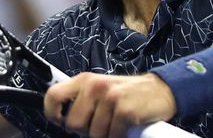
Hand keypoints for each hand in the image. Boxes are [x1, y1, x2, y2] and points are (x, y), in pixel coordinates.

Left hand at [44, 72, 175, 137]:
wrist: (160, 90)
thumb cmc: (127, 94)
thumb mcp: (100, 89)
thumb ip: (81, 99)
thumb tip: (62, 118)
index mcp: (84, 80)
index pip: (53, 96)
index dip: (52, 114)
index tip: (60, 121)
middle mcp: (94, 86)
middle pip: (73, 124)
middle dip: (85, 131)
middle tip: (100, 124)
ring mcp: (110, 98)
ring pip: (93, 134)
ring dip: (105, 135)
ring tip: (115, 124)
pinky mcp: (124, 111)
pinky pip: (112, 136)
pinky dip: (118, 137)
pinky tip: (125, 128)